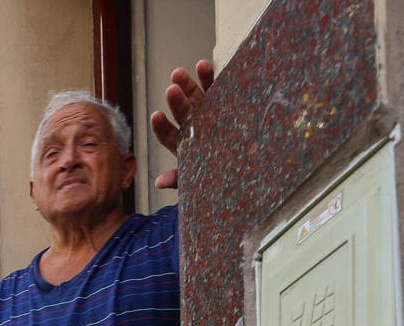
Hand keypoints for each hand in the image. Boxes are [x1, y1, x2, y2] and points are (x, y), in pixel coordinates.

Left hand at [149, 59, 215, 189]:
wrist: (247, 162)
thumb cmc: (220, 172)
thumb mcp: (201, 178)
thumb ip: (180, 178)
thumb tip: (159, 182)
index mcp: (184, 144)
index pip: (168, 135)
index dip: (161, 126)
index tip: (156, 115)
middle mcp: (193, 124)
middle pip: (181, 113)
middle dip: (176, 102)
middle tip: (171, 90)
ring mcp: (206, 110)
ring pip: (192, 95)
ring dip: (185, 84)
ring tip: (177, 74)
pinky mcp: (221, 100)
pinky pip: (212, 86)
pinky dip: (207, 75)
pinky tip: (202, 65)